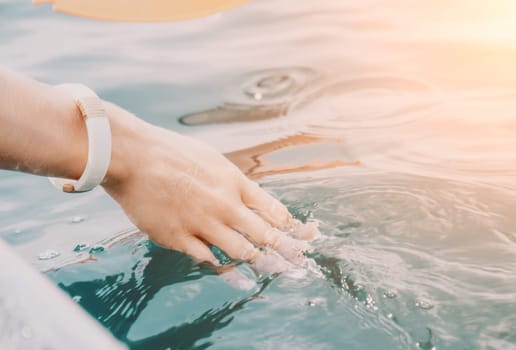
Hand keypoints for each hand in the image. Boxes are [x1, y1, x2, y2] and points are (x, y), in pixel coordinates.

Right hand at [102, 103, 316, 263]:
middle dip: (286, 251)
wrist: (134, 156)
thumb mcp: (212, 159)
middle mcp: (224, 204)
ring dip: (260, 263)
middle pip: (265, 234)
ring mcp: (202, 223)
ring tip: (272, 270)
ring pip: (242, 251)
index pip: (274, 210)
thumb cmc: (171, 153)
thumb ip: (232, 182)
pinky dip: (224, 267)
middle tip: (298, 261)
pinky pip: (208, 259)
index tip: (304, 235)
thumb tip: (249, 199)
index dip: (293, 226)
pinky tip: (235, 274)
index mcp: (234, 182)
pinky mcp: (179, 237)